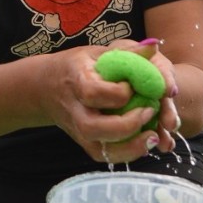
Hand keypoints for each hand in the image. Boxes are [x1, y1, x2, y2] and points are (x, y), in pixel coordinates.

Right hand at [42, 41, 178, 165]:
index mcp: (76, 81)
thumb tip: (155, 46)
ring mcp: (77, 129)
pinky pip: (103, 156)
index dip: (118, 92)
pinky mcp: (83, 142)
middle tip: (149, 111)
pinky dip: (125, 154)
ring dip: (129, 147)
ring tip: (153, 136)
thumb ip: (128, 52)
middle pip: (93, 127)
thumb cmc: (78, 66)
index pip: (93, 93)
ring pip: (98, 149)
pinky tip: (143, 143)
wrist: (47, 87)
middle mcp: (74, 109)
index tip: (134, 85)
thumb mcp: (99, 52)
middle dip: (126, 125)